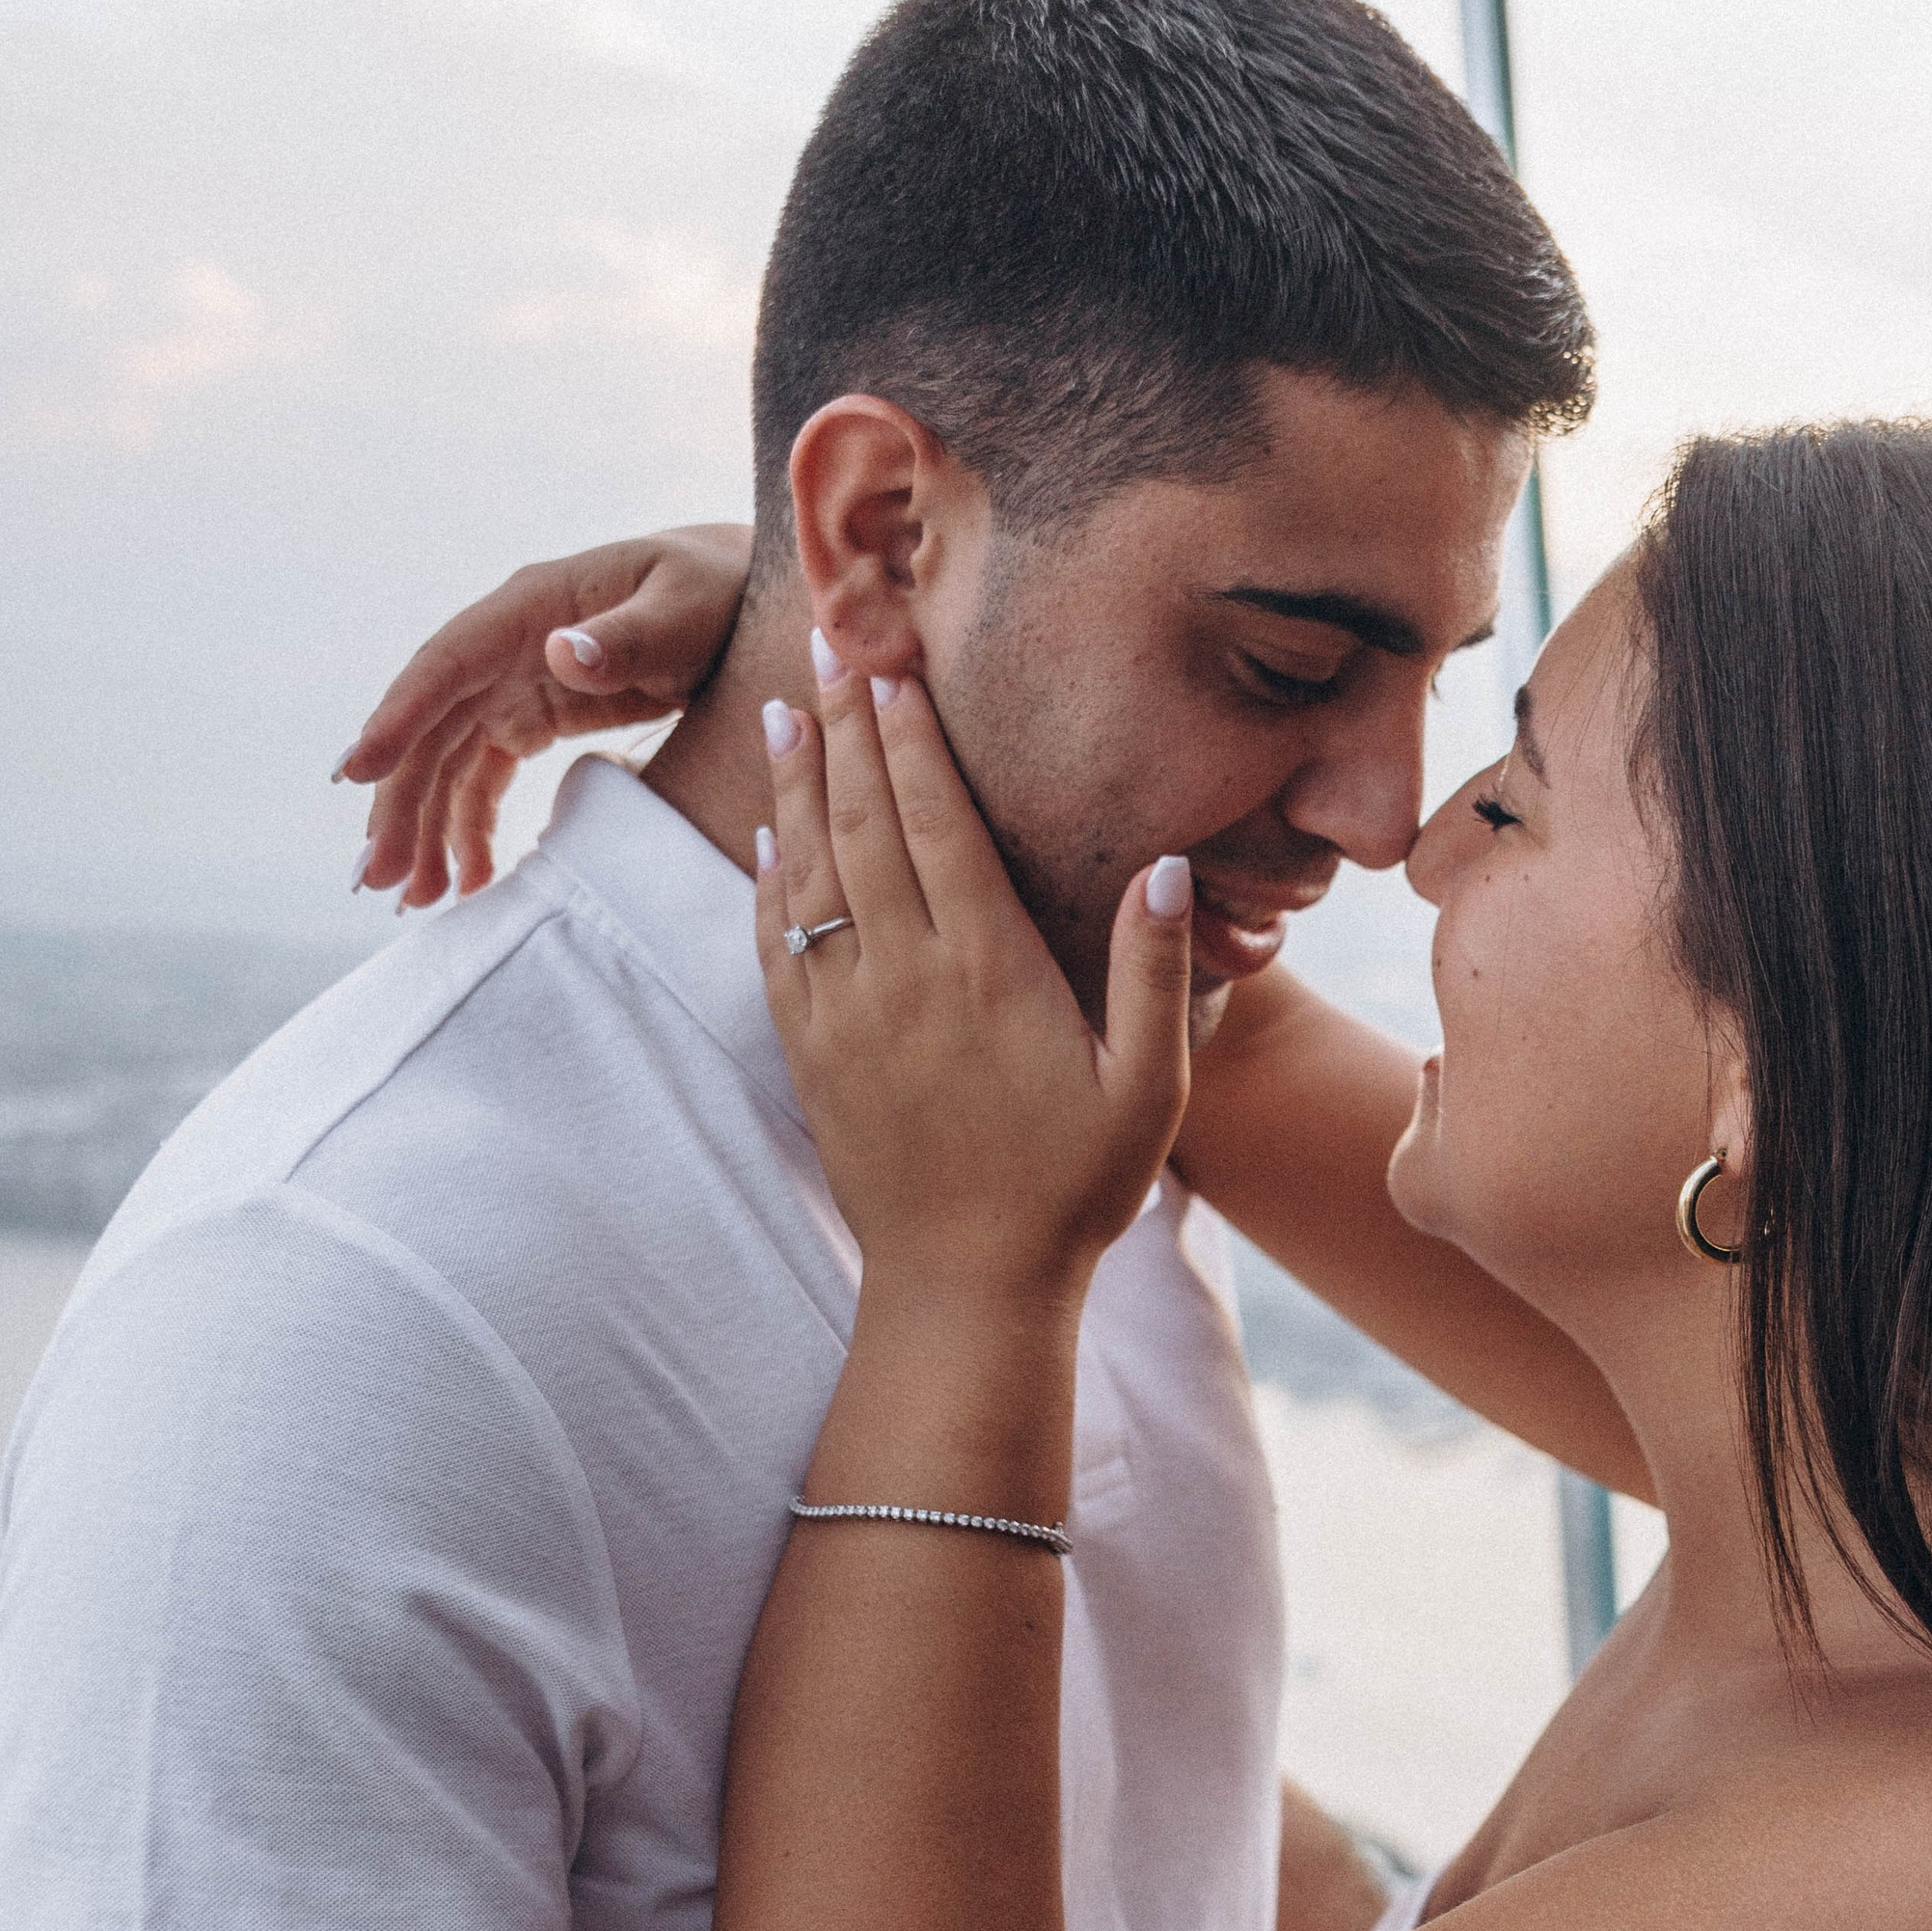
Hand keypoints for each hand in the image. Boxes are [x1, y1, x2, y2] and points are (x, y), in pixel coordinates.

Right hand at [335, 523, 751, 905]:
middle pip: (431, 727)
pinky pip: (482, 777)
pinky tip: (466, 881)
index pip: (447, 664)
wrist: (743, 593)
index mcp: (531, 607)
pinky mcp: (533, 717)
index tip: (356, 771)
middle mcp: (506, 644)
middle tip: (378, 877)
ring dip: (425, 829)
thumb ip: (630, 636)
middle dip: (398, 803)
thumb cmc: (719, 589)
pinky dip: (468, 829)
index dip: (398, 716)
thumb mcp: (686, 608)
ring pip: (446, 761)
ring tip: (416, 900)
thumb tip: (563, 653)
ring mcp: (513, 682)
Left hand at [754, 664, 1194, 1299]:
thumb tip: (1163, 860)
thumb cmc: (1072, 1187)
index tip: (893, 665)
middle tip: (825, 642)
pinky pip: (777, 949)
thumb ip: (1152, 969)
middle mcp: (903, 980)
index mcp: (986, 971)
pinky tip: (768, 836)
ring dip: (795, 786)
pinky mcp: (810, 1056)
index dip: (911, 737)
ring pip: (808, 874)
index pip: (938, 824)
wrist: (966, 1287)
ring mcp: (845, 1017)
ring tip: (781, 708)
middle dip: (843, 727)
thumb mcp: (1146, 1085)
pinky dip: (768, 883)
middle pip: (863, 824)